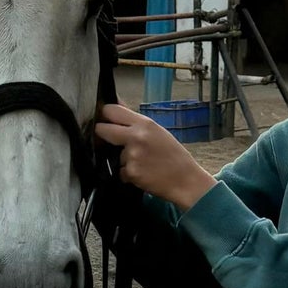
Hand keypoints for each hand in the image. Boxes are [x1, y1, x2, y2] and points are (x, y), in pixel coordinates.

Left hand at [93, 102, 216, 209]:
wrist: (185, 180)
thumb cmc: (174, 156)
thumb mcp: (158, 132)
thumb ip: (136, 122)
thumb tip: (117, 107)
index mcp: (145, 123)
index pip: (112, 110)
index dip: (106, 114)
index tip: (105, 118)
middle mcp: (136, 137)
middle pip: (102, 130)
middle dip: (102, 134)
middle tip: (109, 139)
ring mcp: (131, 155)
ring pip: (114, 155)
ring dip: (124, 160)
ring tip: (143, 163)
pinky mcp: (130, 172)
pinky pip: (120, 171)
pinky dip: (128, 174)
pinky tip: (143, 174)